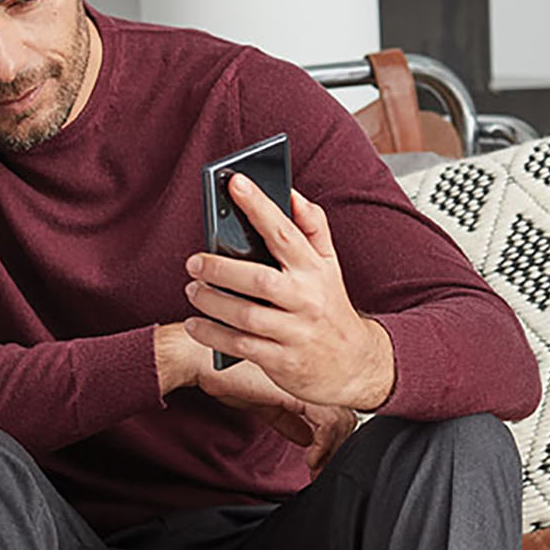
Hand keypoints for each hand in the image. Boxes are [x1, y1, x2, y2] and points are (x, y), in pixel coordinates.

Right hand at [158, 323, 358, 474]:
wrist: (203, 358)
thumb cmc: (226, 373)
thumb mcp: (265, 401)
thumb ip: (289, 418)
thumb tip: (307, 437)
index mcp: (307, 374)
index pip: (339, 406)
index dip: (337, 436)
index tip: (326, 458)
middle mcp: (313, 375)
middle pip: (347, 413)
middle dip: (339, 446)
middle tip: (324, 468)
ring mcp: (308, 381)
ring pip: (342, 419)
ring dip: (332, 450)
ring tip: (318, 468)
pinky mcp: (298, 392)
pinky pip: (327, 424)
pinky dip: (323, 447)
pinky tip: (311, 459)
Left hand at [183, 177, 395, 410]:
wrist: (356, 366)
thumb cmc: (332, 308)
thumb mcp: (330, 266)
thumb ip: (313, 228)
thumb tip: (292, 195)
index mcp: (315, 270)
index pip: (284, 232)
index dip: (259, 205)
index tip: (235, 183)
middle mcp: (306, 299)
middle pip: (258, 279)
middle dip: (220, 268)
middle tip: (194, 261)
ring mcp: (295, 333)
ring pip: (245, 315)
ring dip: (212, 302)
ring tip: (192, 290)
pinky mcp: (282, 361)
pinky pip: (241, 346)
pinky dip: (213, 335)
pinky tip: (195, 324)